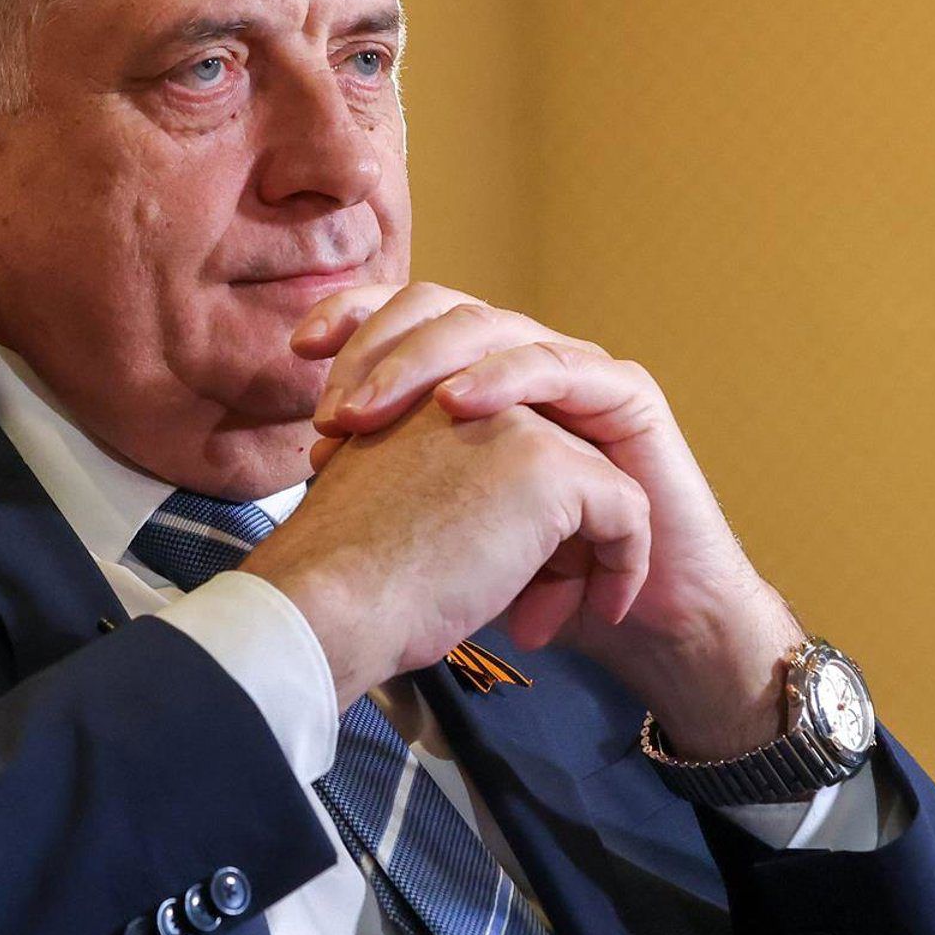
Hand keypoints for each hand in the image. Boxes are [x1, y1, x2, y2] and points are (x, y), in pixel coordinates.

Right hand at [240, 397, 651, 711]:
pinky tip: (601, 610)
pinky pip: (625, 512)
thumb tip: (489, 521)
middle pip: (554, 460)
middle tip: (528, 607)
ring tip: (549, 612)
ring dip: (584, 553)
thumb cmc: (343, 578)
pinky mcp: (551, 464)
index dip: (513, 514)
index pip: (507, 444)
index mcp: (423, 392)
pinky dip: (624, 565)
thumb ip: (438, 484)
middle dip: (553, 535)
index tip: (493, 580)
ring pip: (593, 484)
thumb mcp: (392, 502)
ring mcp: (515, 418)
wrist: (331, 604)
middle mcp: (470, 387)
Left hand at [291, 282, 803, 760]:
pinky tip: (458, 405)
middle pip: (438, 311)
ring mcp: (572, 371)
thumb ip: (399, 481)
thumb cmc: (532, 577)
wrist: (635, 622)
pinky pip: (555, 365)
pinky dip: (503, 381)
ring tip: (372, 415)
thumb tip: (321, 462)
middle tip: (334, 411)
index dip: (352, 318)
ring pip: (489, 327)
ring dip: (421, 365)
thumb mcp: (446, 525)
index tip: (298, 349)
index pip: (406, 317)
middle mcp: (519, 361)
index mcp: (473, 377)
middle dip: (376, 348)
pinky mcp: (624, 394)